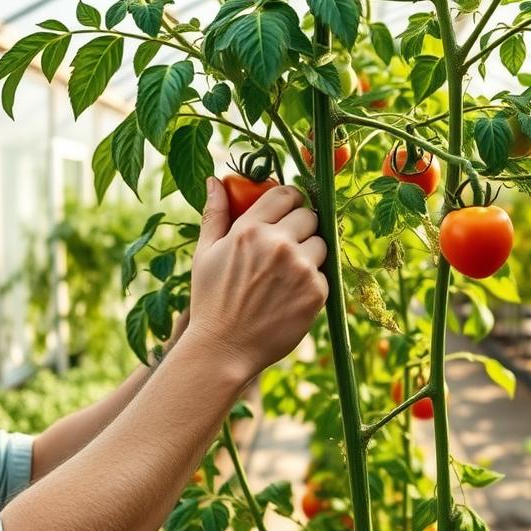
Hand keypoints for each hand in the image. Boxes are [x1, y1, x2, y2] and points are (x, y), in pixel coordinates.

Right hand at [185, 177, 327, 382]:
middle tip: (286, 246)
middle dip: (300, 227)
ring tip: (286, 274)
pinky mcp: (317, 293)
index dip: (289, 201)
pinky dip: (312, 282)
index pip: (286, 194)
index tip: (286, 213)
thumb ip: (215, 214)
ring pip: (321, 244)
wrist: (224, 349)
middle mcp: (279, 244)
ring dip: (310, 254)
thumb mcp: (205, 253)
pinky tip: (289, 296)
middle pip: (309, 216)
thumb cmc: (211, 301)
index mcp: (251, 229)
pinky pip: (325, 274)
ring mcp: (302, 269)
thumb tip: (215, 181)